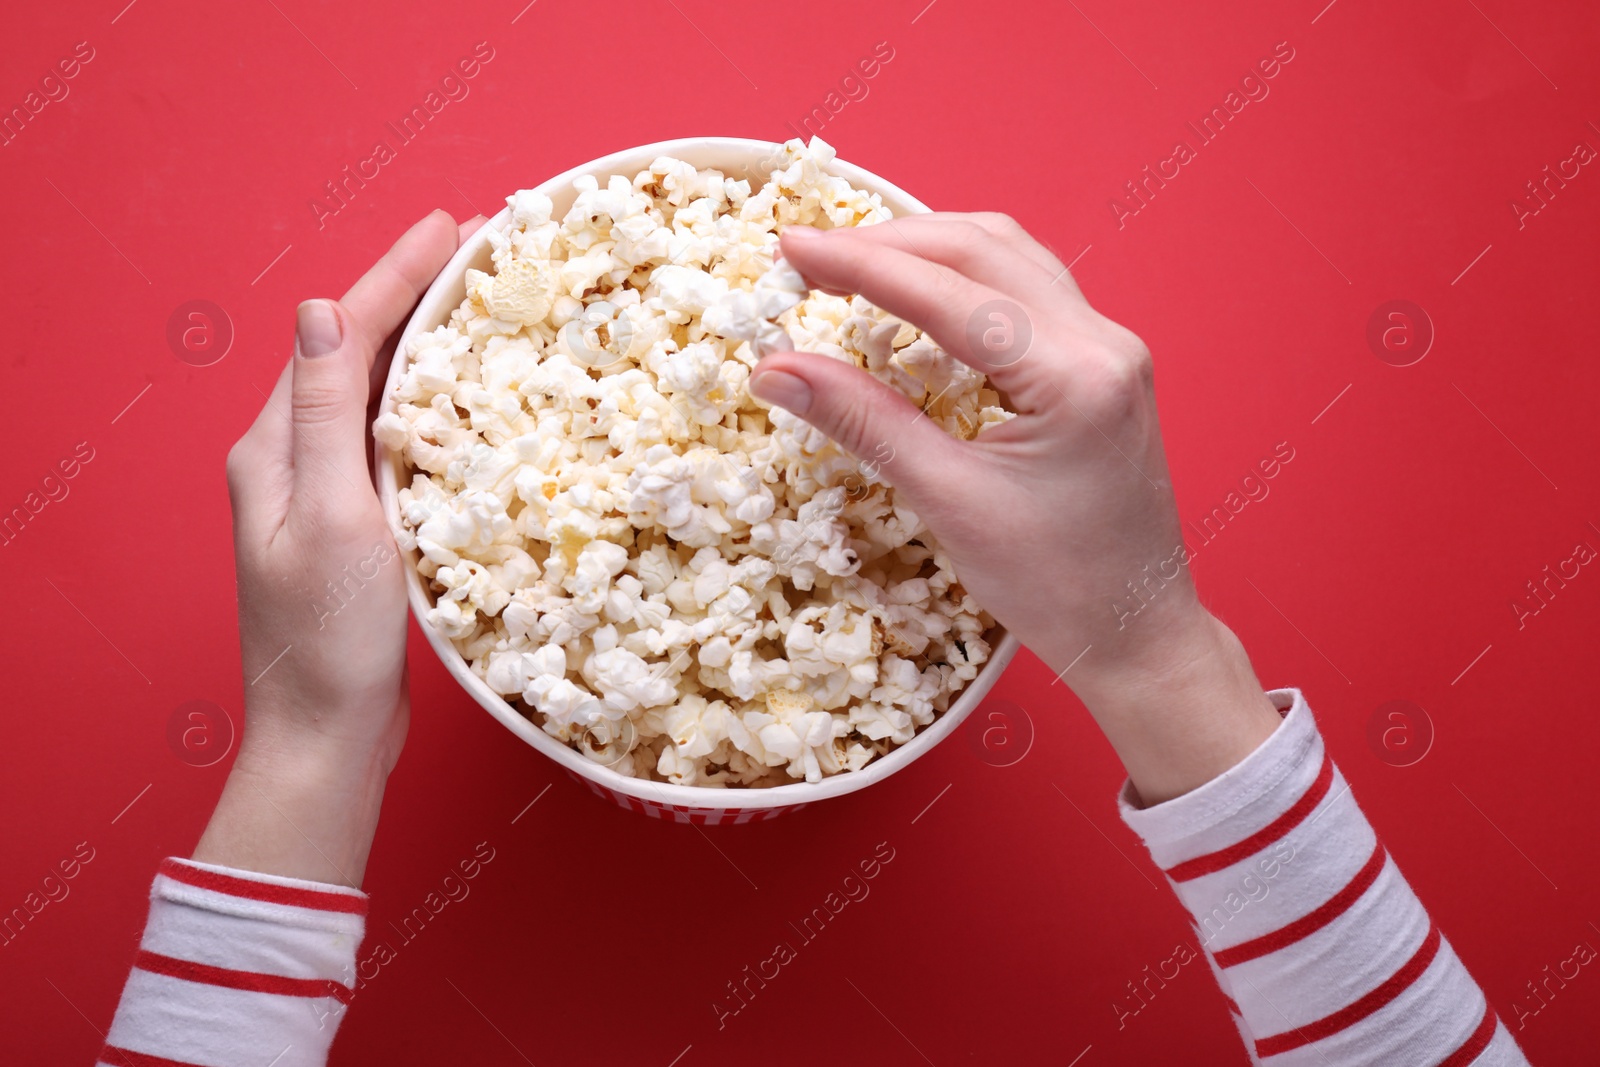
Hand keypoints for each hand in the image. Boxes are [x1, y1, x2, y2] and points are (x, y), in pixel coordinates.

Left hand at [192, 210, 482, 884]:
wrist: (326, 732)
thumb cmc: (328, 636)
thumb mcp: (332, 519)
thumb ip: (324, 417)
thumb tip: (317, 312)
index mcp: (277, 447)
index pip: (338, 335)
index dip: (396, 274)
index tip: (454, 225)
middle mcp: (292, 457)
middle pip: (354, 351)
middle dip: (413, 293)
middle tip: (482, 248)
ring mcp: (323, 490)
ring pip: (375, 391)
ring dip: (424, 340)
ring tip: (481, 300)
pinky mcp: (356, 521)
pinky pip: (393, 437)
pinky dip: (431, 401)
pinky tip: (466, 394)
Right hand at [750, 215, 1281, 803]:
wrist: (1138, 635)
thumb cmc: (1056, 587)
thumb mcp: (949, 502)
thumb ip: (863, 422)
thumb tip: (776, 368)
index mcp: (1076, 375)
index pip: (950, 293)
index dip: (861, 263)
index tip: (790, 247)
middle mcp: (1104, 342)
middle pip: (982, 250)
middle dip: (889, 243)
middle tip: (808, 255)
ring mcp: (1110, 347)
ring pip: (1008, 257)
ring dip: (927, 249)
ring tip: (853, 265)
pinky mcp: (1102, 364)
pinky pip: (1026, 289)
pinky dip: (963, 279)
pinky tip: (917, 296)